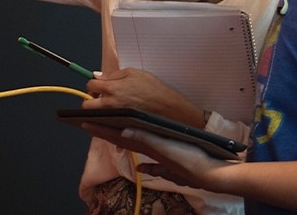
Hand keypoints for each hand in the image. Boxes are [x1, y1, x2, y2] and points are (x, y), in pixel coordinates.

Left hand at [81, 122, 229, 189]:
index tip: (84, 123)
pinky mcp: (169, 159)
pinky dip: (141, 155)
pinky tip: (140, 161)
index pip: (119, 137)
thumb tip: (123, 131)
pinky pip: (149, 157)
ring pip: (134, 146)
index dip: (102, 129)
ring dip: (119, 139)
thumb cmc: (190, 160)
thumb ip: (145, 139)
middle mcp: (150, 153)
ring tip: (108, 131)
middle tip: (89, 124)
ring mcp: (159, 157)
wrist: (212, 174)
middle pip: (122, 141)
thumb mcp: (166, 149)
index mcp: (147, 147)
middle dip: (105, 132)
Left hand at [83, 68, 205, 127]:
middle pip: (86, 104)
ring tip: (106, 109)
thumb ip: (113, 74)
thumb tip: (97, 76)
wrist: (169, 109)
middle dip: (90, 100)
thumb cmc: (154, 89)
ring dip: (95, 113)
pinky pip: (103, 129)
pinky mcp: (119, 130)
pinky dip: (103, 124)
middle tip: (100, 98)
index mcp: (112, 89)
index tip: (99, 86)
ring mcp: (113, 119)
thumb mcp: (134, 73)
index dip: (94, 84)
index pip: (90, 85)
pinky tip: (110, 120)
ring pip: (93, 118)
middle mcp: (110, 105)